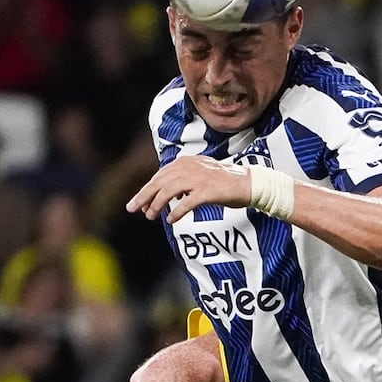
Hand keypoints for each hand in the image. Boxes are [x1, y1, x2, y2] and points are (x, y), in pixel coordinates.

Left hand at [127, 155, 250, 222]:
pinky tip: (171, 220)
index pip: (160, 175)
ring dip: (157, 205)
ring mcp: (199, 178)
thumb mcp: (201, 175)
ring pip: (169, 191)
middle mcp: (191, 167)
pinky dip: (176, 212)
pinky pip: (186, 203)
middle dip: (144, 196)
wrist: (249, 183)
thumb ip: (183, 181)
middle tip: (132, 209)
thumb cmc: (225, 183)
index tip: (138, 202)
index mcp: (187, 162)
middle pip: (160, 182)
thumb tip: (165, 197)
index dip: (147, 190)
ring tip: (151, 216)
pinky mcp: (208, 191)